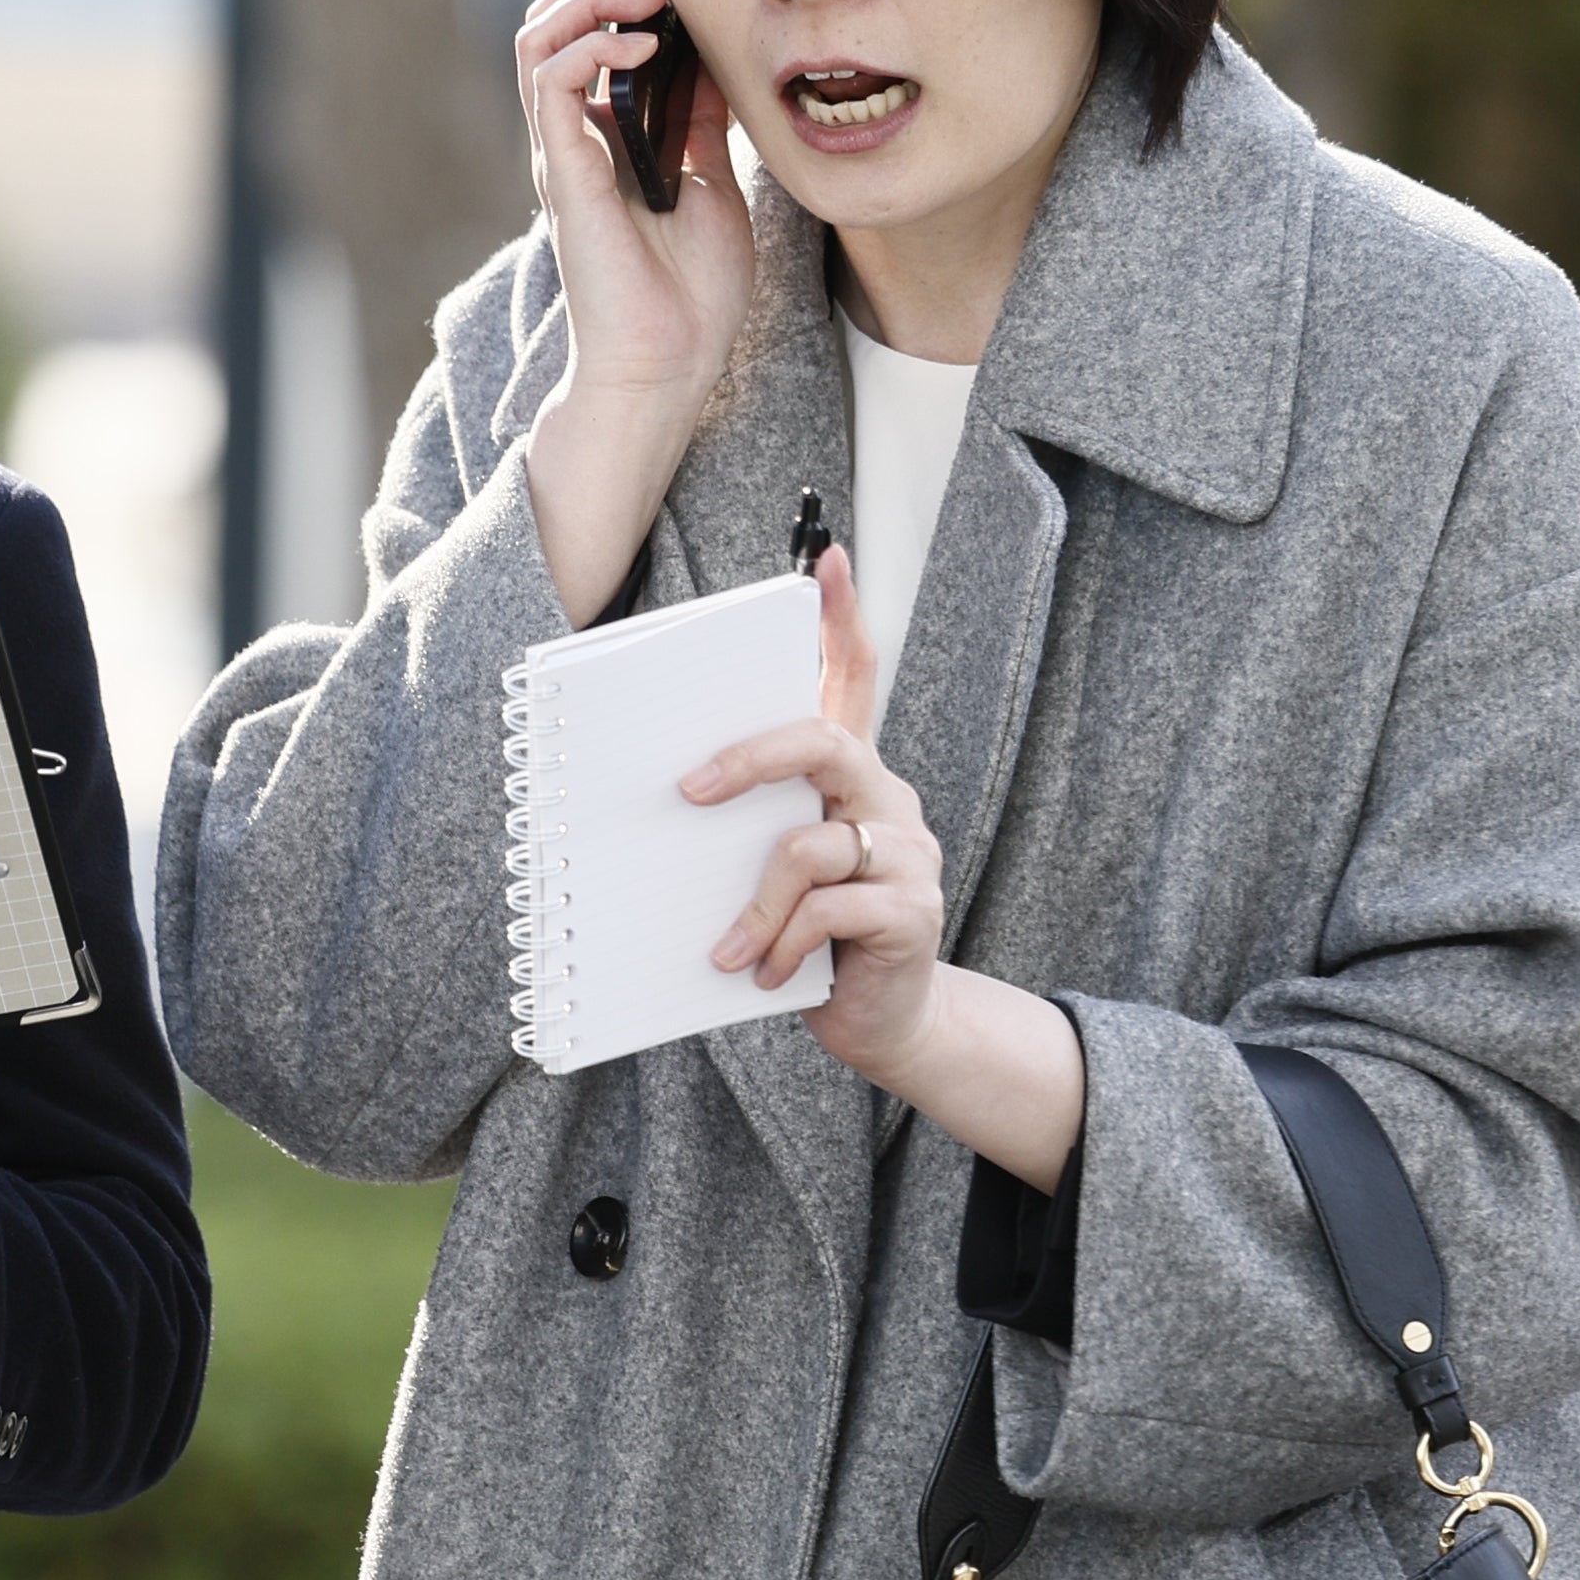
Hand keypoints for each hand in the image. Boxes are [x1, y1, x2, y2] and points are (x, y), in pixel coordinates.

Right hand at [514, 0, 760, 622]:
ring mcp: (560, 157)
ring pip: (539, 41)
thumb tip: (716, 65)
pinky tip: (639, 41)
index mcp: (602, 143)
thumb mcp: (714, 188)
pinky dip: (589, 46)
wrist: (667, 370)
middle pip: (551, 23)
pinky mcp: (563, 175)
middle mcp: (570, 142)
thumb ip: (703, 127)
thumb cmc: (690, 300)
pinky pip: (551, 83)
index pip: (586, 39)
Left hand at [695, 547, 946, 1063]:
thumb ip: (746, 830)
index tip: (827, 557)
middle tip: (689, 790)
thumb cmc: (814, 937)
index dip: (843, 618)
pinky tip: (763, 975)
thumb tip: (668, 799)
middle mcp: (887, 800)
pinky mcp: (911, 913)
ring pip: (811, 845)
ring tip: (729, 949)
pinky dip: (782, 944)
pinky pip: (829, 911)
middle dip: (749, 759)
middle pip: (825, 741)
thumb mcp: (776, 871)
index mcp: (852, 780)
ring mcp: (907, 853)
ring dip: (756, 904)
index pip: (855, 678)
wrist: (884, 1022)